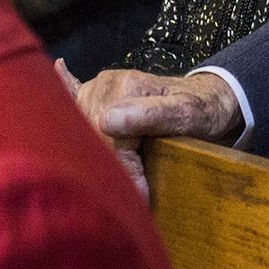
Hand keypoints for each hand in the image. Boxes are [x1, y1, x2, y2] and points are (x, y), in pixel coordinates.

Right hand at [72, 69, 243, 200]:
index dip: (124, 169)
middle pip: (90, 135)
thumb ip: (152, 115)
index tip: (142, 195)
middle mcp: (107, 82)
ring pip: (79, 126)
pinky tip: (56, 74)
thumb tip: (106, 122)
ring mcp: (99, 86)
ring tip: (106, 175)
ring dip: (89, 152)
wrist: (211, 98)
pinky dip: (63, 90)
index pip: (108, 137)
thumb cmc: (203, 109)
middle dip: (107, 165)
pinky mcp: (97, 92)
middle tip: (130, 190)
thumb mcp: (189, 114)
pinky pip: (73, 92)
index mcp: (126, 86)